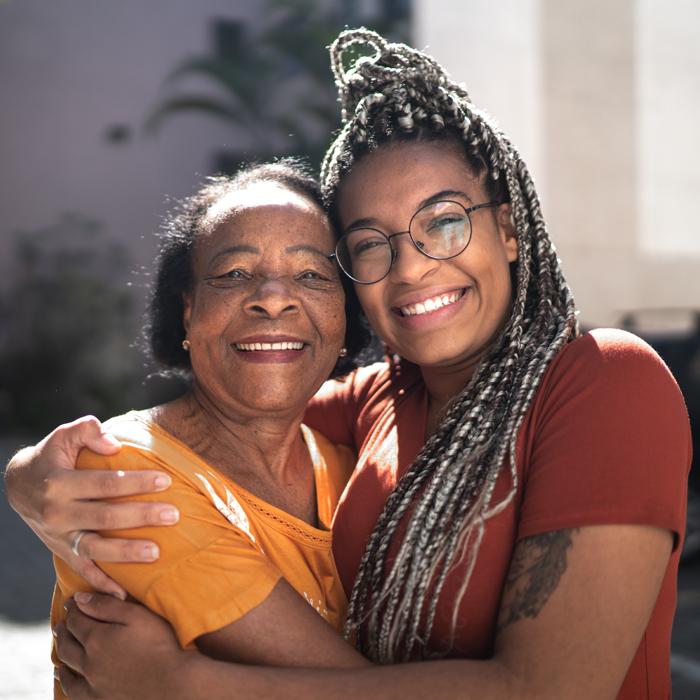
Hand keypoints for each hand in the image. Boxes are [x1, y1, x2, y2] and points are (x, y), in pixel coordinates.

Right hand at [4, 415, 177, 597]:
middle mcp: (57, 513)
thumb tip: (114, 443)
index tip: (166, 481)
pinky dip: (102, 584)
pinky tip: (125, 593)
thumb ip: (87, 431)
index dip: (136, 483)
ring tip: (156, 552)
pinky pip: (83, 571)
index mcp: (59, 484)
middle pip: (105, 518)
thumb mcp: (64, 435)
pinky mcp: (62, 551)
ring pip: (96, 549)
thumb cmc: (52, 456)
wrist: (20, 485)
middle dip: (141, 516)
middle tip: (173, 515)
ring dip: (127, 553)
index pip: (105, 484)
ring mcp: (59, 537)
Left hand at [55, 593, 193, 699]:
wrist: (173, 682)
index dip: (73, 608)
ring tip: (61, 644)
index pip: (77, 620)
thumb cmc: (160, 644)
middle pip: (67, 643)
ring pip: (67, 667)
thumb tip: (80, 599)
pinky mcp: (98, 699)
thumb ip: (107, 606)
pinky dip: (65, 681)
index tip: (72, 601)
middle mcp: (89, 662)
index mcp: (97, 638)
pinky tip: (63, 675)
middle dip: (64, 630)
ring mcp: (92, 684)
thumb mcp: (137, 615)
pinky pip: (72, 691)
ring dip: (62, 653)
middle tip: (62, 622)